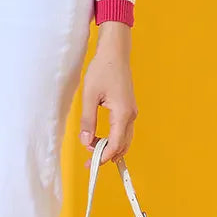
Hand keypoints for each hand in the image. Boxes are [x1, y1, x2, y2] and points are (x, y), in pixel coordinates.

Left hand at [79, 27, 137, 167]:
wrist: (115, 53)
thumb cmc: (102, 70)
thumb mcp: (89, 96)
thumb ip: (87, 120)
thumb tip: (85, 141)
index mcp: (122, 113)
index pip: (115, 145)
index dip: (102, 157)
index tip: (90, 164)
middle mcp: (131, 115)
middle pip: (122, 146)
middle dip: (106, 156)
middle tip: (89, 162)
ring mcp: (131, 112)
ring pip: (124, 140)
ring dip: (110, 148)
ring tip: (92, 151)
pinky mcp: (129, 108)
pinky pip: (124, 131)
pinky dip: (114, 139)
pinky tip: (100, 139)